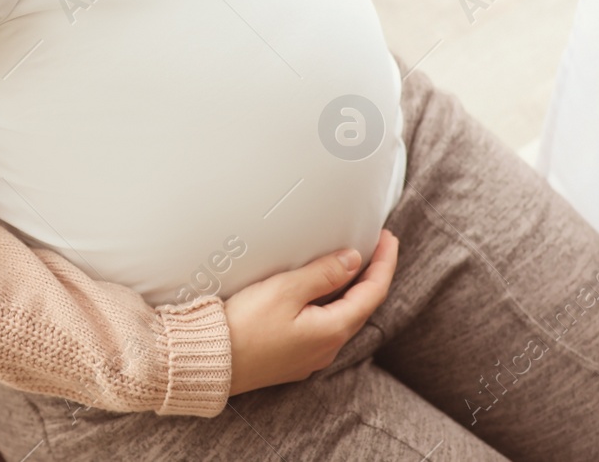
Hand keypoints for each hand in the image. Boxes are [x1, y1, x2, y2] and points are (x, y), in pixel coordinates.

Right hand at [224, 230, 398, 395]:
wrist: (210, 360)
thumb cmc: (244, 327)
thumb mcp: (286, 290)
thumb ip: (323, 274)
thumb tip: (352, 261)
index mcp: (332, 330)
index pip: (373, 292)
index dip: (384, 262)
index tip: (388, 238)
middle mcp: (327, 348)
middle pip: (362, 306)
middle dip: (372, 275)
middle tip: (376, 247)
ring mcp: (311, 356)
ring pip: (343, 317)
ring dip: (352, 290)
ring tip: (354, 264)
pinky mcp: (293, 357)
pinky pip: (325, 326)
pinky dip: (333, 303)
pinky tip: (323, 292)